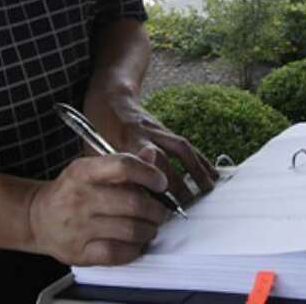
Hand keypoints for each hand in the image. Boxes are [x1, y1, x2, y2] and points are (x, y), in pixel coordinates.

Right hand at [28, 150, 168, 265]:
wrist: (36, 217)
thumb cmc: (71, 192)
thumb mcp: (91, 169)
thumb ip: (123, 164)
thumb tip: (153, 155)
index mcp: (83, 172)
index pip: (123, 166)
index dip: (149, 174)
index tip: (161, 183)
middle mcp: (79, 198)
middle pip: (133, 202)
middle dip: (156, 209)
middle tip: (160, 211)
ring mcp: (78, 227)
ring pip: (130, 230)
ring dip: (149, 230)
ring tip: (149, 227)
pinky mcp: (79, 252)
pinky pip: (117, 253)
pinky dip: (134, 249)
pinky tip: (135, 243)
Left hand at [88, 91, 217, 205]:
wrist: (111, 98)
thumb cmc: (99, 130)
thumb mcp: (94, 150)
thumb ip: (109, 172)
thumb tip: (123, 202)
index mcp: (123, 139)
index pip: (141, 159)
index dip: (151, 178)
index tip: (158, 202)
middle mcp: (144, 133)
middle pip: (165, 156)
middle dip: (177, 183)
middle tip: (185, 208)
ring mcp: (158, 130)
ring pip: (181, 147)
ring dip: (196, 170)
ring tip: (206, 191)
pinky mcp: (166, 129)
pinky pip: (186, 144)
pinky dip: (201, 159)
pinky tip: (211, 173)